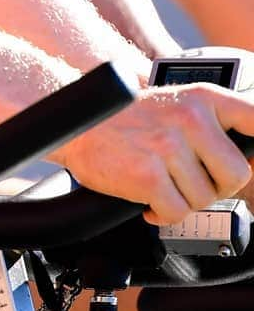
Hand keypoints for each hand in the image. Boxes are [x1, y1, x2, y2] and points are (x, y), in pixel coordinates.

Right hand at [54, 83, 253, 224]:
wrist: (74, 121)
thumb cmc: (125, 118)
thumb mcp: (174, 105)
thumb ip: (211, 125)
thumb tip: (249, 160)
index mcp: (202, 97)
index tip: (253, 160)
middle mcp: (189, 117)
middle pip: (236, 175)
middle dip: (214, 186)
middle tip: (188, 179)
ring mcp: (168, 145)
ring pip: (204, 199)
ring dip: (182, 199)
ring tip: (160, 180)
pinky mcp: (148, 174)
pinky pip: (176, 212)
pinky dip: (161, 213)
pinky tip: (147, 196)